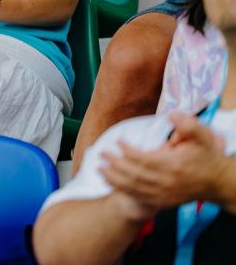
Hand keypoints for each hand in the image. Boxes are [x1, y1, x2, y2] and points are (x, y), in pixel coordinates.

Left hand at [100, 112, 231, 212]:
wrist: (217, 182)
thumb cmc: (207, 157)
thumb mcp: (203, 136)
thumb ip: (187, 124)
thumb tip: (172, 114)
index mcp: (173, 165)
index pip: (143, 159)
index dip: (127, 151)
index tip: (117, 141)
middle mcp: (167, 182)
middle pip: (134, 174)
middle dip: (115, 164)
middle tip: (101, 153)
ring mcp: (164, 194)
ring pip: (134, 188)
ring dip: (114, 178)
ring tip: (99, 168)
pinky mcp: (163, 201)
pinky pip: (139, 197)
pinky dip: (123, 190)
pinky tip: (111, 183)